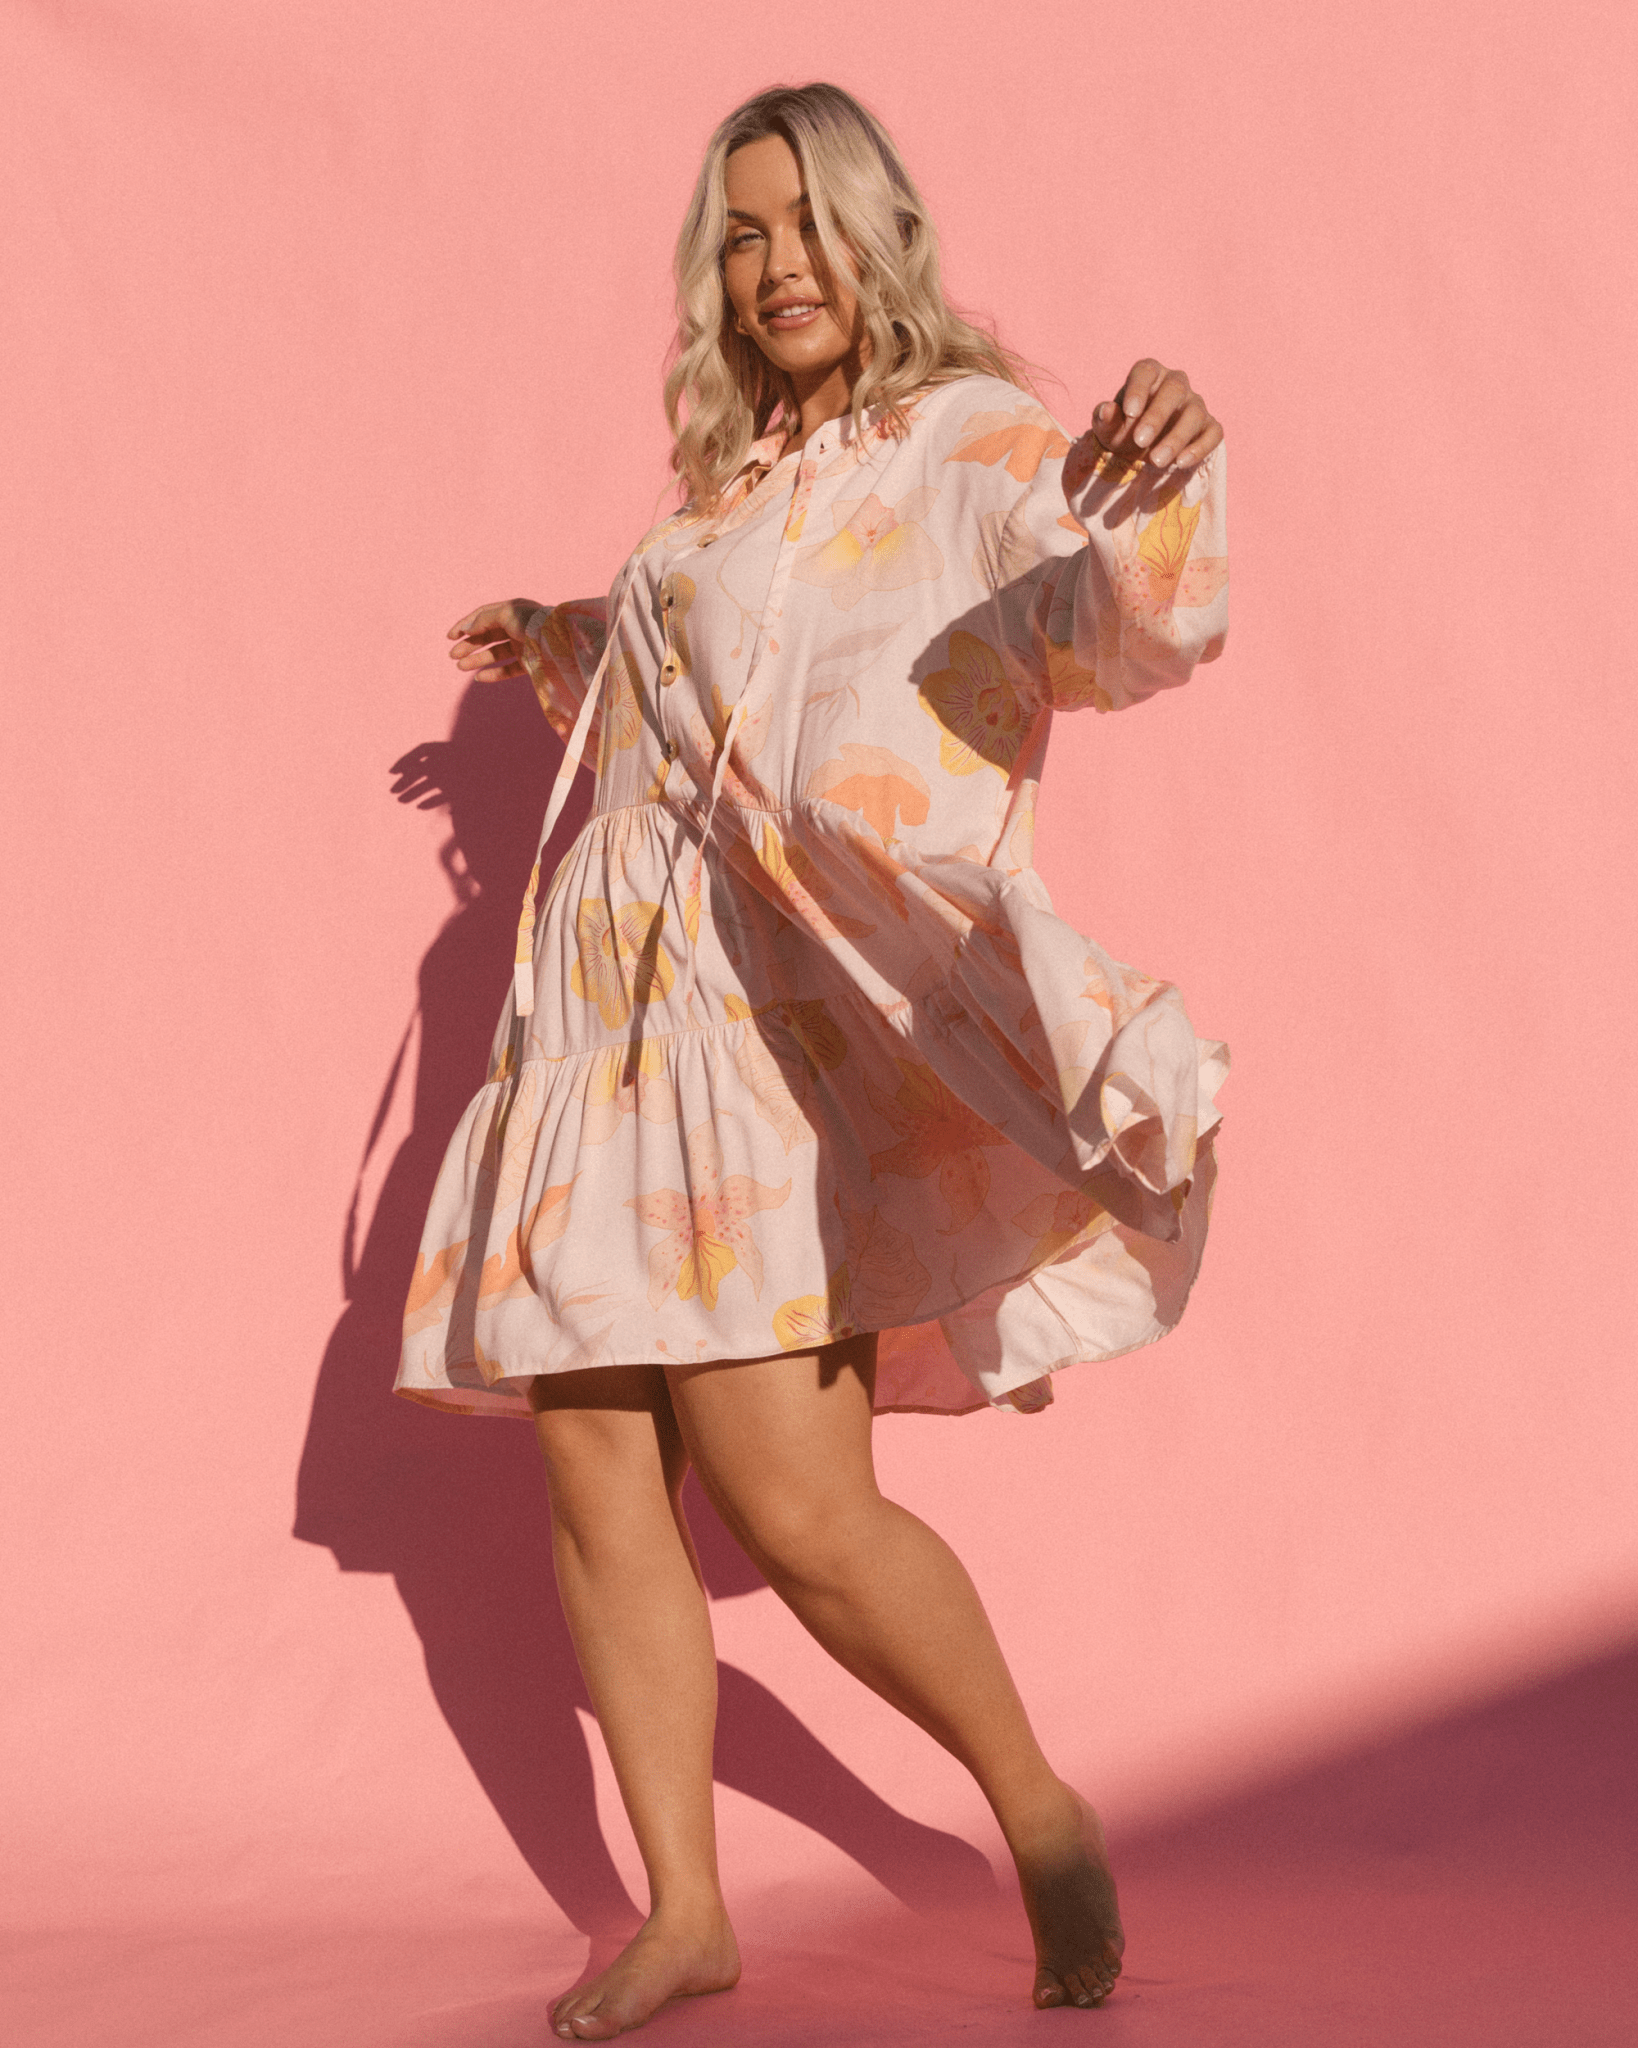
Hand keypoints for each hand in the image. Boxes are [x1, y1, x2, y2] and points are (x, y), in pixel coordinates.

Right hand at [448, 599, 546, 681]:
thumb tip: (467, 629)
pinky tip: (479, 678)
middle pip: (487, 636)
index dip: (466, 625)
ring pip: (496, 653)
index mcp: (512, 610)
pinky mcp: (531, 662)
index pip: (483, 616)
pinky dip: (494, 674)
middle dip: (469, 645)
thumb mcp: (506, 614)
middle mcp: (517, 626)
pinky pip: (509, 669)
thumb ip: (484, 620)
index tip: (451, 636)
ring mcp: (524, 645)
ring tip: (460, 667)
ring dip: (477, 660)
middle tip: (452, 656)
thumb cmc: (533, 622)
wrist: (560, 641)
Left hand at [1091, 360, 1220, 469]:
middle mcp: (1176, 384)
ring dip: (1176, 438)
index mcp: (1150, 374)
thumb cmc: (1123, 429)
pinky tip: (1181, 463)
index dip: (1139, 389)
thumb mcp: (1108, 427)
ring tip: (1156, 461)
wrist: (1140, 450)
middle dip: (1157, 416)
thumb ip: (1105, 418)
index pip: (1146, 371)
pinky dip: (1200, 448)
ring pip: (1194, 413)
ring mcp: (1195, 404)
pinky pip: (1213, 433)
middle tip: (1140, 441)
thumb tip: (1105, 410)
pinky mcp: (1209, 426)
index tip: (1130, 412)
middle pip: (1174, 389)